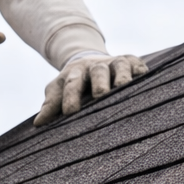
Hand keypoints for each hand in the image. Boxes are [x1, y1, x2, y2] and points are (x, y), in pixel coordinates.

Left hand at [33, 53, 147, 125]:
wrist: (89, 59)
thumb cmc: (74, 83)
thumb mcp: (59, 89)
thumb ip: (51, 105)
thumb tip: (38, 124)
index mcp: (75, 73)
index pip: (71, 84)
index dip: (70, 96)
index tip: (70, 111)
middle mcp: (96, 66)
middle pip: (97, 72)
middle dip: (99, 83)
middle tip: (100, 95)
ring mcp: (116, 63)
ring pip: (120, 66)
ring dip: (122, 76)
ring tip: (124, 87)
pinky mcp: (133, 62)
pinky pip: (139, 67)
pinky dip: (142, 73)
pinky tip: (144, 82)